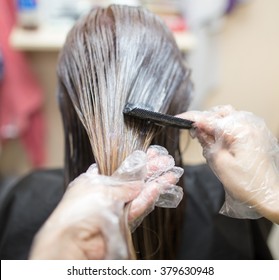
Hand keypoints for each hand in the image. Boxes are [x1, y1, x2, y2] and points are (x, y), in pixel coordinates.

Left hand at [29, 145, 183, 258]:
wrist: (72, 242)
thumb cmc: (78, 210)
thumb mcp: (101, 189)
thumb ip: (123, 186)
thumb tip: (139, 183)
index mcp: (94, 181)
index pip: (119, 168)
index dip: (135, 161)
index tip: (149, 154)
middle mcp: (104, 193)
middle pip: (132, 179)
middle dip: (149, 170)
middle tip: (165, 161)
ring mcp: (114, 208)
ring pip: (138, 193)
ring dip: (155, 183)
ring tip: (171, 173)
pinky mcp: (121, 222)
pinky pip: (137, 207)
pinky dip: (148, 197)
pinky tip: (159, 187)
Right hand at [177, 105, 278, 222]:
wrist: (268, 195)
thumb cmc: (246, 183)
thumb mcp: (219, 162)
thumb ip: (206, 141)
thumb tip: (197, 127)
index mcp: (240, 130)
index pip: (209, 119)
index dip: (191, 118)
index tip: (178, 118)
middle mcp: (249, 124)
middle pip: (219, 113)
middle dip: (204, 120)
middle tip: (194, 134)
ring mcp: (254, 129)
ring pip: (228, 116)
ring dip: (214, 123)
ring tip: (206, 138)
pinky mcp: (255, 135)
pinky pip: (236, 124)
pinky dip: (224, 129)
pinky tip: (219, 141)